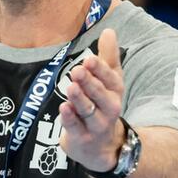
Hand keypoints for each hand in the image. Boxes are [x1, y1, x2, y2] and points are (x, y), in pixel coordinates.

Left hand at [59, 28, 124, 171]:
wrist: (104, 147)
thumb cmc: (104, 105)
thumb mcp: (110, 82)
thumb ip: (108, 57)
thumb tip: (109, 30)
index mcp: (114, 91)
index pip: (110, 79)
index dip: (100, 70)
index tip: (89, 59)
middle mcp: (108, 108)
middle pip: (100, 95)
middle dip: (90, 83)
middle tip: (78, 70)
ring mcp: (96, 125)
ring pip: (88, 111)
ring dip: (80, 99)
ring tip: (71, 87)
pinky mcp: (81, 138)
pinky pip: (75, 127)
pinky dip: (70, 118)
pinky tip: (64, 108)